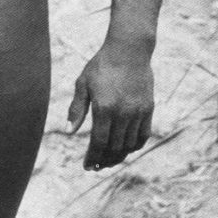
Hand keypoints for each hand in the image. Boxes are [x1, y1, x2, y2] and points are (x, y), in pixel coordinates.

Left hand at [67, 46, 153, 170]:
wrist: (129, 50)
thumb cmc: (101, 65)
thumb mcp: (83, 84)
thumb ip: (77, 109)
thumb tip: (70, 132)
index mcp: (104, 108)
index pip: (99, 142)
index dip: (93, 157)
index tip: (87, 166)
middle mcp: (123, 113)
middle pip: (115, 148)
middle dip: (105, 160)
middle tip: (97, 166)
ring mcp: (137, 112)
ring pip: (129, 145)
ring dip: (119, 156)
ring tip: (109, 160)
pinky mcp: (148, 109)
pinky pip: (143, 135)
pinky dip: (134, 146)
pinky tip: (126, 148)